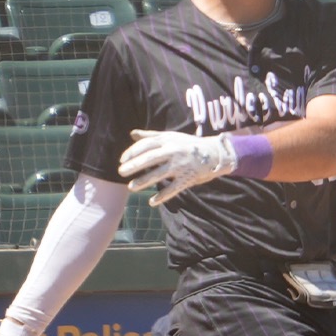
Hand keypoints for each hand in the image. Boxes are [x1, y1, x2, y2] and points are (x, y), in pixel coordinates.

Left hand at [118, 129, 236, 205]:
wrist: (214, 153)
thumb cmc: (188, 144)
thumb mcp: (171, 137)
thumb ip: (151, 136)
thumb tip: (132, 134)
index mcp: (168, 140)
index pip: (146, 145)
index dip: (132, 152)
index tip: (122, 160)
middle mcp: (173, 151)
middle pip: (150, 158)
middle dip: (134, 165)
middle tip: (120, 172)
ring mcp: (181, 166)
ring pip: (159, 174)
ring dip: (144, 181)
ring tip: (131, 187)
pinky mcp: (188, 179)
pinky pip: (173, 189)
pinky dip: (162, 196)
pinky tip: (151, 202)